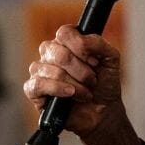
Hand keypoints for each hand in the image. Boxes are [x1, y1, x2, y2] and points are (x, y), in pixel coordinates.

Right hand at [25, 25, 125, 139]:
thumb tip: (81, 40)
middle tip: (92, 80)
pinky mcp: (33, 90)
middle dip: (81, 71)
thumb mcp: (110, 58)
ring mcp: (40, 70)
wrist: (103, 111)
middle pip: (59, 53)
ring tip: (84, 92)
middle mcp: (50, 53)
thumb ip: (98, 43)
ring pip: (51, 70)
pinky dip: (57, 89)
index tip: (94, 61)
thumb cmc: (104, 84)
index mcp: (66, 42)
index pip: (64, 33)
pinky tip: (69, 94)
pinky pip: (37, 84)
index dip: (81, 47)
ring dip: (75, 84)